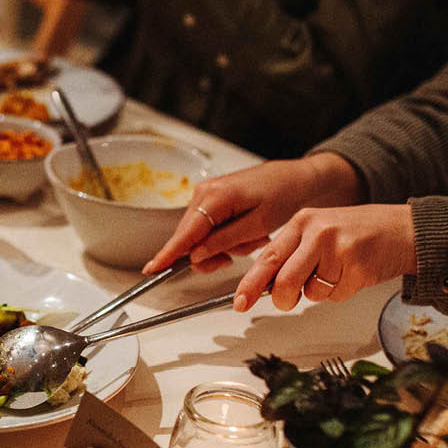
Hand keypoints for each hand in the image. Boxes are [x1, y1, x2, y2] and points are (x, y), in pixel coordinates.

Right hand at [144, 153, 365, 274]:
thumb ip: (225, 240)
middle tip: (235, 257)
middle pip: (190, 238)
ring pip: (200, 237)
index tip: (151, 269)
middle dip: (211, 253)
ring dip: (224, 245)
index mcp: (214, 198)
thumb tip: (197, 254)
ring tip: (252, 238)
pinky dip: (226, 236)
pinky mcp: (210, 200)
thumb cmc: (283, 195)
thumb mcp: (259, 224)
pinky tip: (246, 232)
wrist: (296, 178)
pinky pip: (208, 228)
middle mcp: (203, 194)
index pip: (185, 233)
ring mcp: (205, 196)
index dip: (168, 254)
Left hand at [233, 204, 416, 312]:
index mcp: (302, 222)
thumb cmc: (359, 233)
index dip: (250, 283)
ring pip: (311, 292)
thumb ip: (291, 253)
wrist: (404, 229)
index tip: (240, 301)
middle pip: (284, 280)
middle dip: (283, 299)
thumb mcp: (318, 231)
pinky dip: (341, 292)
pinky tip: (352, 274)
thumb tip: (263, 284)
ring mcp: (339, 249)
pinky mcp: (358, 267)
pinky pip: (335, 295)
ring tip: (335, 273)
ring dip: (319, 292)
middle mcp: (318, 232)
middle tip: (288, 300)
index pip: (267, 257)